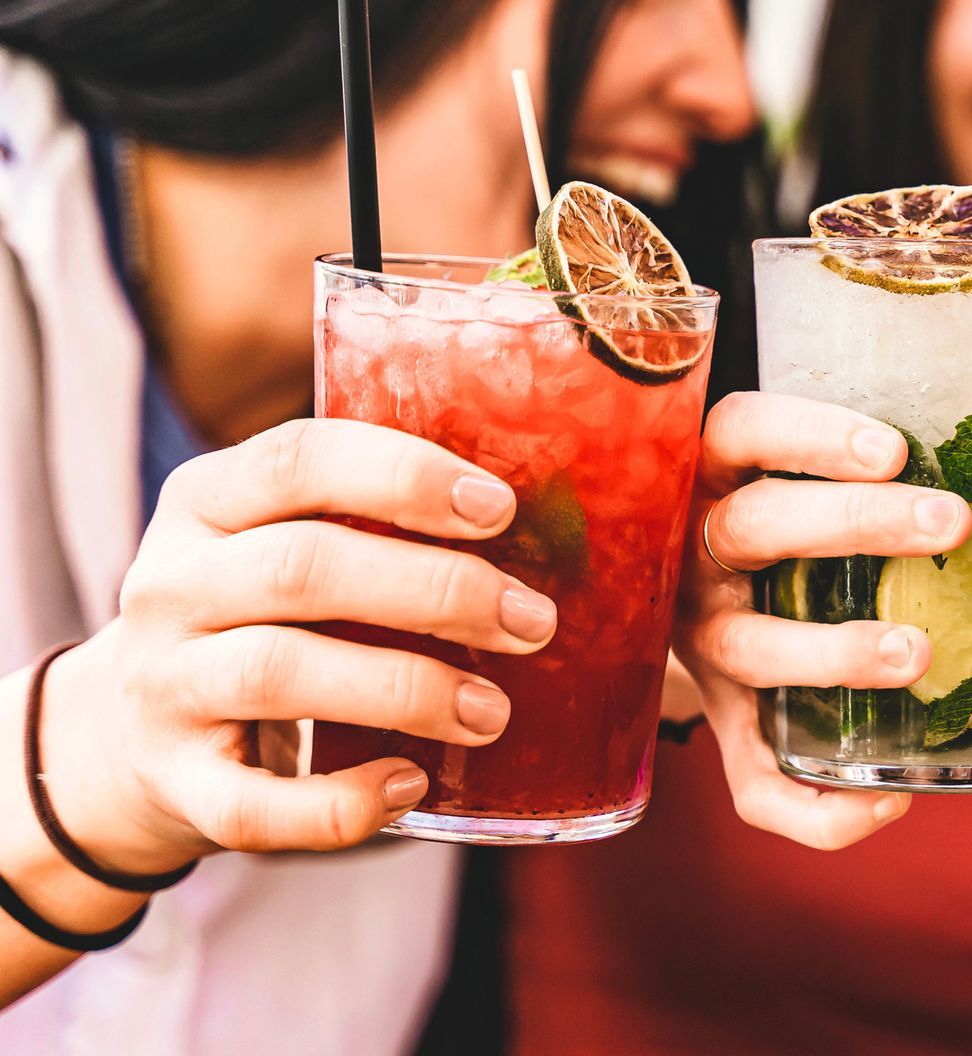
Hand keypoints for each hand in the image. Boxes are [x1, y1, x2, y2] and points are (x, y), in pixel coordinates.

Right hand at [42, 418, 556, 873]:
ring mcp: (163, 686)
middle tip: (533, 622)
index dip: (404, 477)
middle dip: (436, 590)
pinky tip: (412, 786)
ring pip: (278, 672)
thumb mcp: (283, 539)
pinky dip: (338, 805)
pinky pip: (253, 805)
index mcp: (206, 501)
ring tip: (493, 710)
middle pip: (304, 567)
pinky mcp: (175, 783)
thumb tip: (554, 522)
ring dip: (405, 688)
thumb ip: (375, 519)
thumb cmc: (259, 615)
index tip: (500, 509)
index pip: (299, 460)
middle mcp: (171, 584)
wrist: (124, 734)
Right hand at [677, 392, 970, 849]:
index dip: (811, 437)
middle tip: (951, 521)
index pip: (744, 432)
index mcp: (712, 476)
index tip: (894, 449)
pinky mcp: (722, 721)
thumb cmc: (776, 517)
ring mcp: (701, 643)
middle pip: (756, 528)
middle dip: (857, 522)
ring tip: (917, 651)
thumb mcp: (787, 474)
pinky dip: (815, 808)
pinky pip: (751, 782)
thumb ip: (863, 469)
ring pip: (750, 647)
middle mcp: (694, 557)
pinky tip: (891, 800)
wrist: (664, 595)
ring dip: (835, 652)